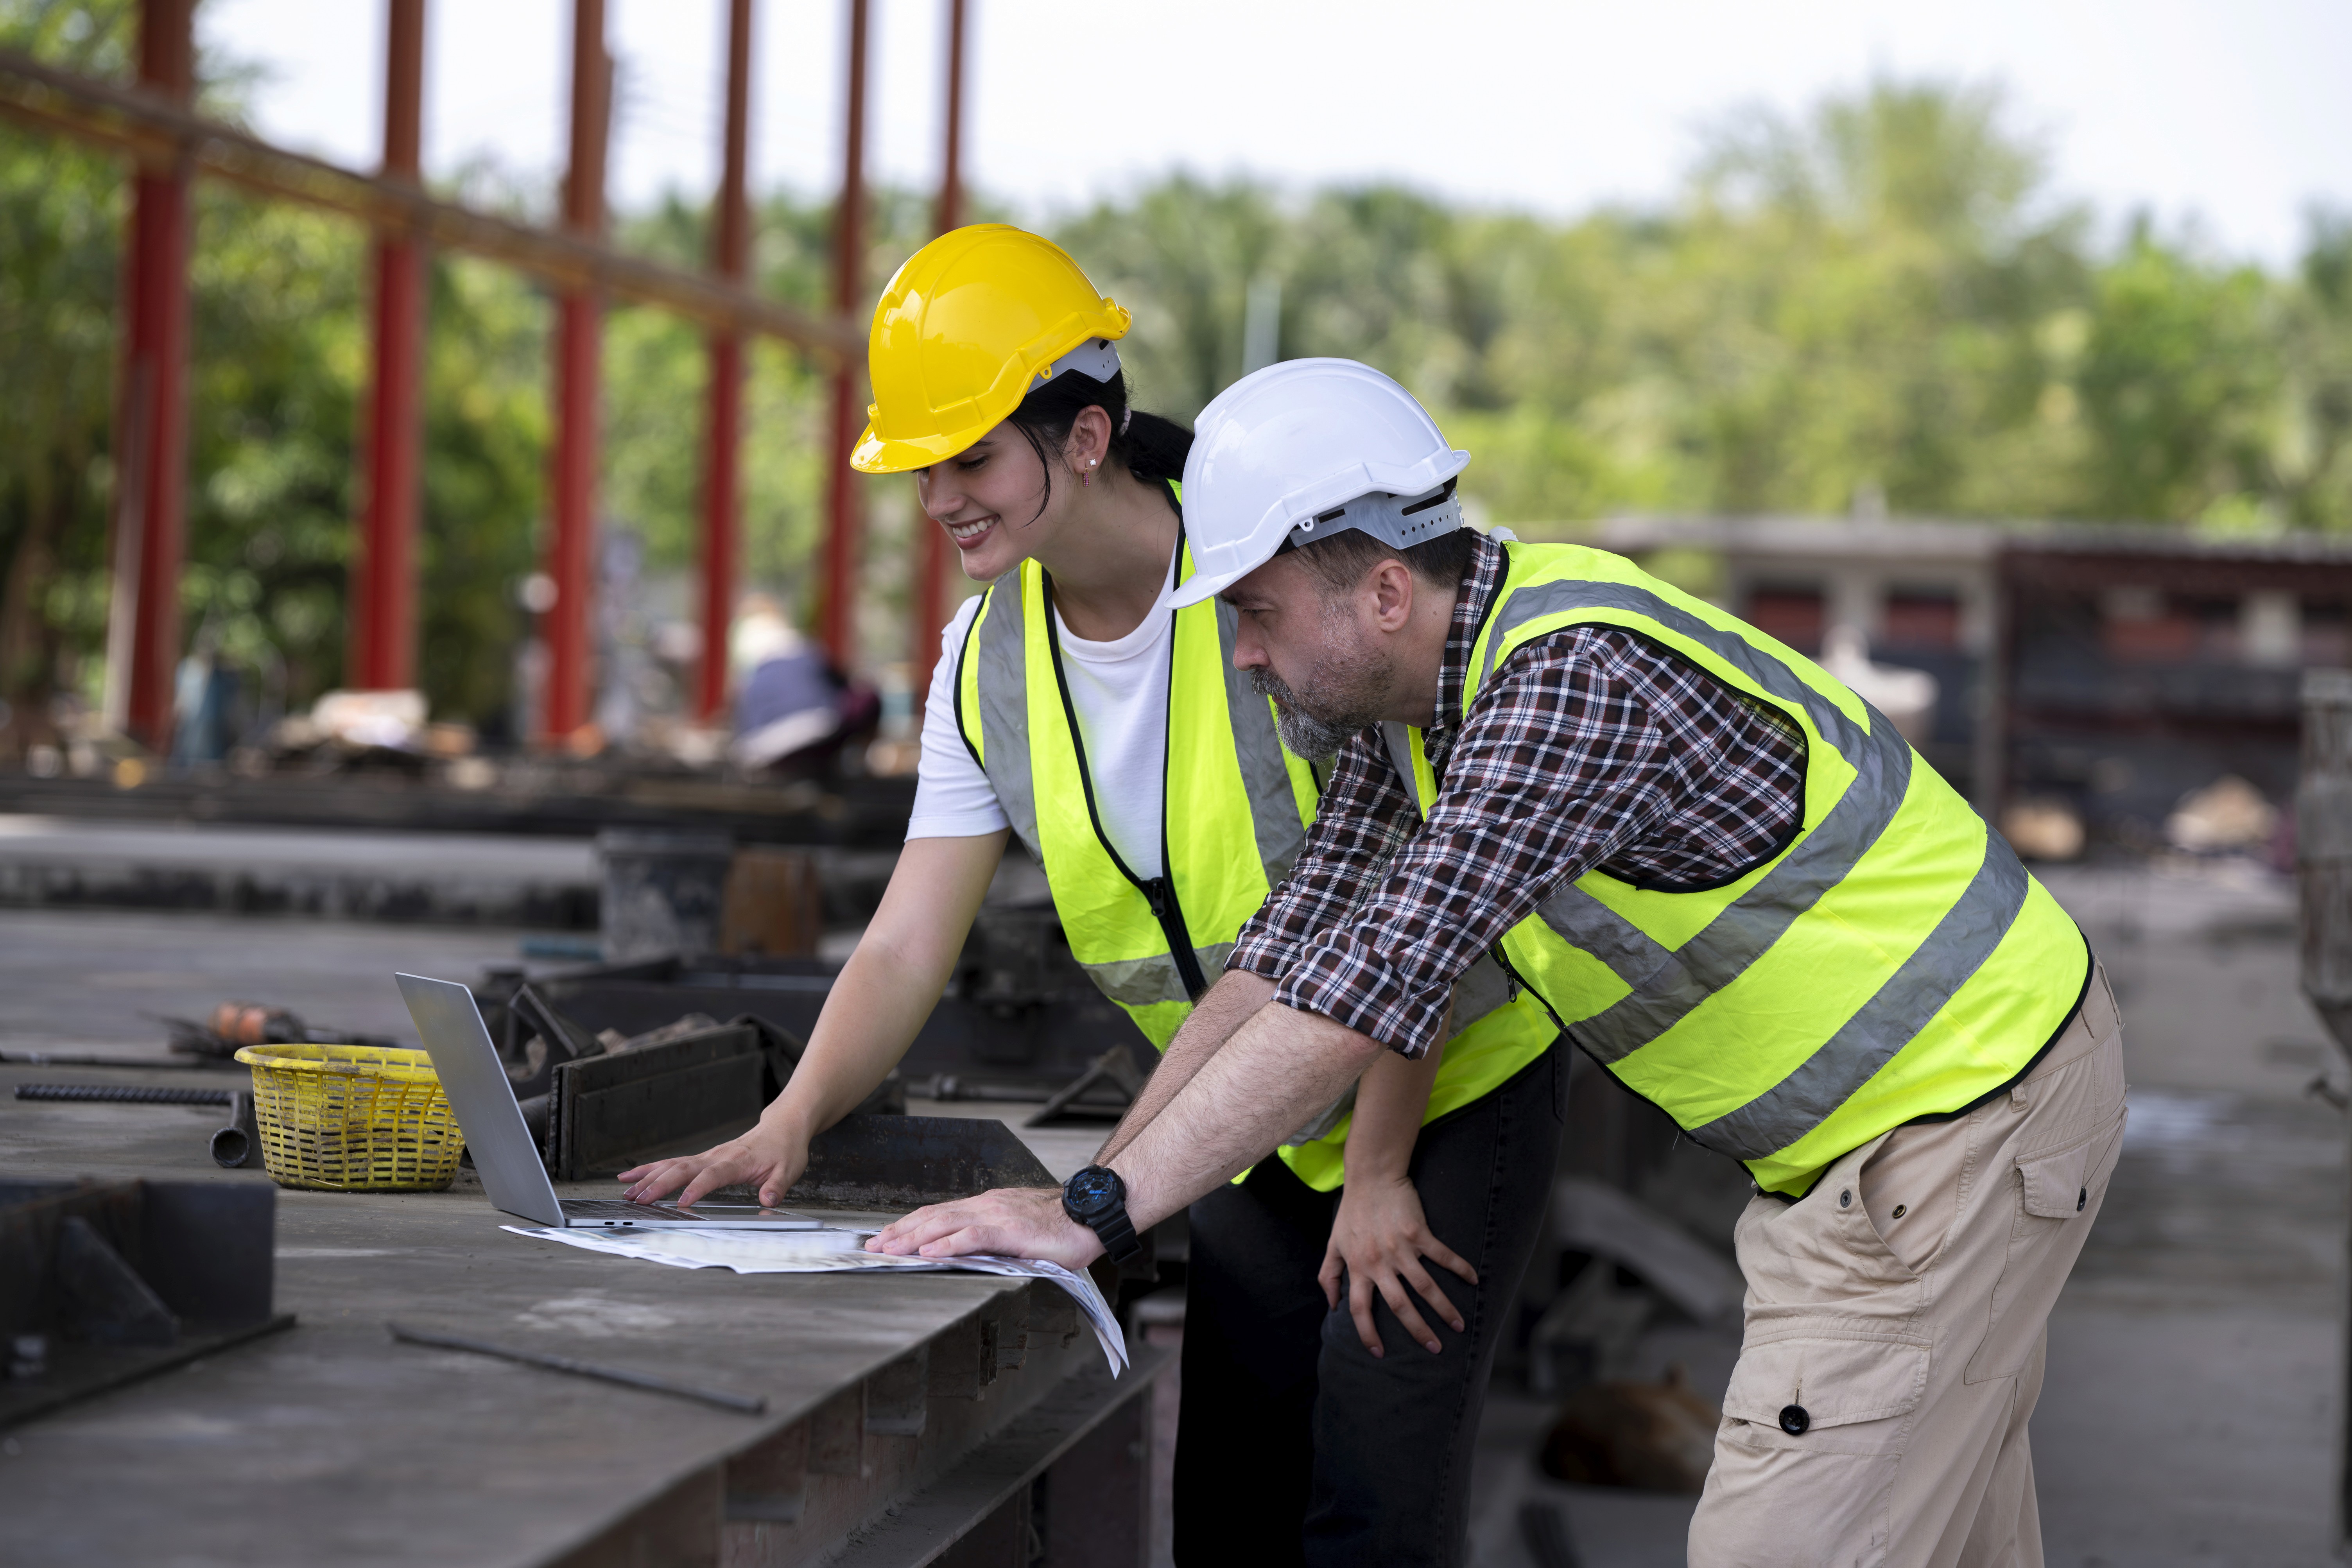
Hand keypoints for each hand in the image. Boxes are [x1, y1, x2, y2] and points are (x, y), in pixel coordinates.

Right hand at [616, 1124, 805, 1209]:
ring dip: (648, 1177)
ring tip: (627, 1190)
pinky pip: (673, 1163)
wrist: (782, 1127)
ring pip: (672, 1164)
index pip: (713, 1175)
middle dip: (659, 1184)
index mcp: (737, 1161)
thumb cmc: (784, 1150)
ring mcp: (707, 1156)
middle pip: (683, 1168)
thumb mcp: (788, 1171)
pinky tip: (633, 1176)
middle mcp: (717, 1156)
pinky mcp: (702, 1158)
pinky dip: (651, 1169)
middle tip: (639, 1200)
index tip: (682, 1203)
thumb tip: (768, 1201)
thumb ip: (776, 1187)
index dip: (698, 1188)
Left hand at [865, 1186, 1102, 1269]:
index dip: (910, 1224)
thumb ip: (992, 1237)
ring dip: (914, 1237)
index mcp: (988, 1206)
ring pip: (946, 1223)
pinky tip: (929, 1251)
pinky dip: (948, 1243)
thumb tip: (967, 1252)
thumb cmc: (1060, 1226)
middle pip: (934, 1216)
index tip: (888, 1236)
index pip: (939, 1213)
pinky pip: (973, 1236)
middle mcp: (987, 1206)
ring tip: (891, 1248)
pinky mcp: (1011, 1230)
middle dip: (901, 1231)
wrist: (1090, 1216)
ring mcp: (998, 1215)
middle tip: (875, 1244)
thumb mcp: (1017, 1230)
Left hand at [1319, 1174, 1477, 1356]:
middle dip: (1418, 1331)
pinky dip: (1459, 1269)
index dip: (1368, 1333)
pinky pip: (1442, 1256)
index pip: (1360, 1309)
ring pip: (1425, 1287)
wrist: (1372, 1178)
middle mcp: (1379, 1263)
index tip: (1379, 1353)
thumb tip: (1332, 1306)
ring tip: (1459, 1325)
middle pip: (1399, 1306)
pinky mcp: (1419, 1233)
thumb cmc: (1352, 1212)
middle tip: (1435, 1349)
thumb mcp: (1333, 1244)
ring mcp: (1401, 1249)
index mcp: (1358, 1268)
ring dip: (1444, 1308)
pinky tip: (1473, 1281)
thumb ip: (1328, 1276)